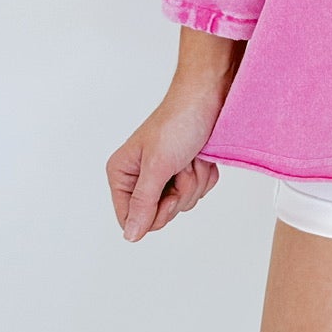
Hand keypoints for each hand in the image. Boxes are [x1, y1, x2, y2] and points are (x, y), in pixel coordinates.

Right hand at [106, 87, 224, 242]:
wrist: (209, 96)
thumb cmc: (179, 121)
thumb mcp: (157, 166)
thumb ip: (143, 203)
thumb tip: (130, 235)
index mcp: (123, 173)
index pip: (130, 219)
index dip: (153, 214)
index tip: (167, 193)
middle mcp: (141, 176)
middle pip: (160, 214)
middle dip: (178, 193)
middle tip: (180, 167)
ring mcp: (166, 175)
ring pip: (183, 203)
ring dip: (194, 181)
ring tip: (191, 156)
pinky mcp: (187, 171)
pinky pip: (200, 192)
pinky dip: (205, 175)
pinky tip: (201, 155)